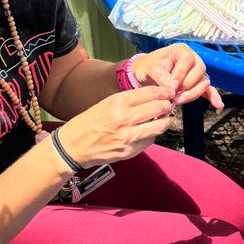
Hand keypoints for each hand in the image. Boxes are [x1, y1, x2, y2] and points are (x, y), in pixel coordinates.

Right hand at [57, 86, 177, 168]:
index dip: (164, 92)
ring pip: (160, 126)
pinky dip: (153, 134)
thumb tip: (154, 97)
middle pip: (158, 107)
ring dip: (164, 121)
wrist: (73, 146)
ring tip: (162, 119)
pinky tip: (148, 131)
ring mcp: (128, 136)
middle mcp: (125, 118)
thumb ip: (129, 100)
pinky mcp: (130, 151)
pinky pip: (150, 140)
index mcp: (118, 102)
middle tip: (168, 105)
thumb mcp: (107, 103)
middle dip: (167, 105)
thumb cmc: (90, 122)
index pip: (150, 93)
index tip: (169, 92)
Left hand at [133, 45, 223, 110]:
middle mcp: (193, 60)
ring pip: (203, 82)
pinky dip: (213, 97)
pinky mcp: (197, 84)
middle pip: (200, 71)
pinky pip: (208, 90)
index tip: (172, 86)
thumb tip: (171, 86)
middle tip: (174, 95)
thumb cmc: (148, 67)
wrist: (146, 74)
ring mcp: (197, 73)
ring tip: (178, 101)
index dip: (181, 73)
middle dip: (187, 85)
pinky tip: (218, 105)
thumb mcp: (150, 68)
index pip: (188, 59)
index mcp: (182, 51)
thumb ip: (160, 75)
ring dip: (192, 93)